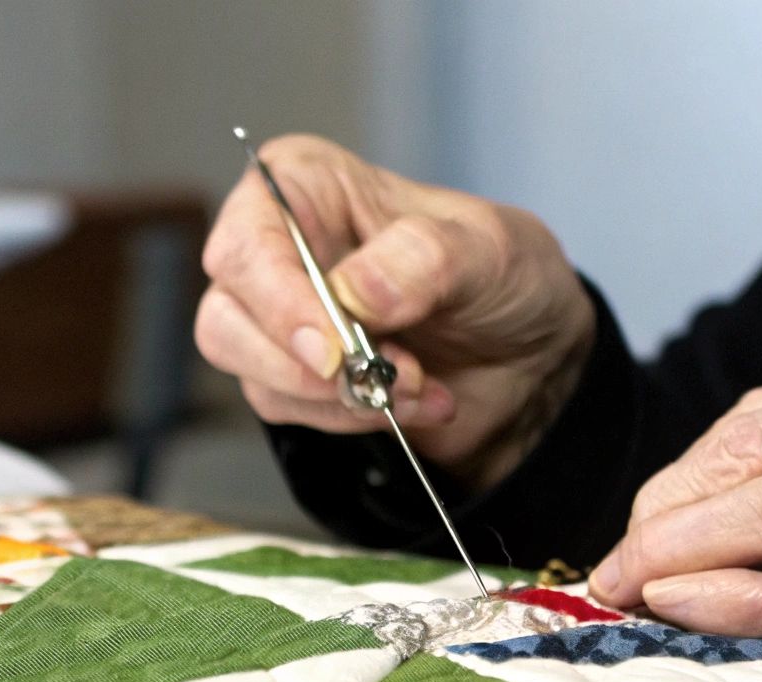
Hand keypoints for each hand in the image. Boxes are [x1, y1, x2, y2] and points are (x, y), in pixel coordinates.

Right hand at [197, 134, 595, 487]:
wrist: (534, 356)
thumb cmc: (505, 277)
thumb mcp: (489, 250)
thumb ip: (425, 259)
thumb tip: (355, 292)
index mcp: (308, 185)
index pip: (247, 240)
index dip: (278, 300)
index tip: (334, 347)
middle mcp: (279, 247)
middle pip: (227, 315)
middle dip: (302, 362)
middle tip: (376, 374)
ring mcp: (283, 316)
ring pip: (249, 371)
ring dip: (335, 395)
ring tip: (417, 385)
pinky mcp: (297, 375)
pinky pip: (289, 408)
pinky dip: (352, 415)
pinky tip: (414, 402)